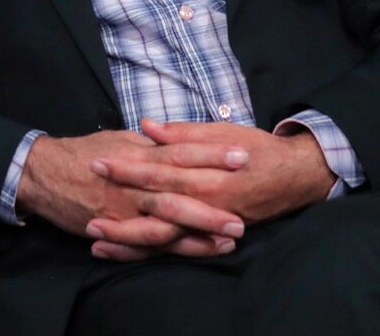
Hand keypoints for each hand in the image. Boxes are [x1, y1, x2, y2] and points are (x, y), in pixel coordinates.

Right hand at [15, 129, 242, 261]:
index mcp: (140, 154)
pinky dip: (170, 248)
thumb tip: (175, 138)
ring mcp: (126, 208)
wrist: (43, 173)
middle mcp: (136, 182)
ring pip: (168, 222)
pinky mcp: (116, 229)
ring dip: (200, 231)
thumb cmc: (83, 153)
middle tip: (245, 210)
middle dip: (214, 202)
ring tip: (230, 238)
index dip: (212, 154)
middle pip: (180, 191)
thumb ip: (150, 143)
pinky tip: (193, 250)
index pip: (181, 151)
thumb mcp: (120, 140)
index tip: (242, 155)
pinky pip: (146, 243)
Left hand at [86, 121, 336, 259]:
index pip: (158, 171)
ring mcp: (207, 224)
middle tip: (85, 204)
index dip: (126, 168)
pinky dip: (148, 251)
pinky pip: (175, 248)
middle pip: (154, 206)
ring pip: (162, 236)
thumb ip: (182, 134)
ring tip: (94, 237)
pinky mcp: (211, 236)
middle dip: (118, 205)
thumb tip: (147, 126)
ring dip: (128, 238)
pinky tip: (124, 252)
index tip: (97, 162)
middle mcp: (205, 203)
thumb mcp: (222, 132)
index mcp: (205, 173)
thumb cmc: (256, 149)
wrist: (294, 177)